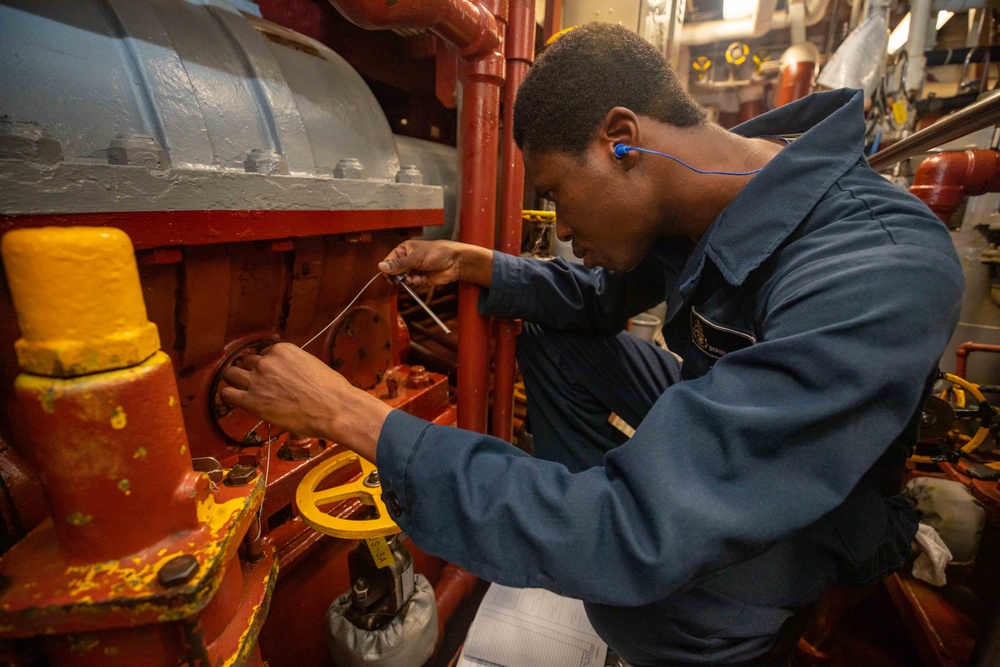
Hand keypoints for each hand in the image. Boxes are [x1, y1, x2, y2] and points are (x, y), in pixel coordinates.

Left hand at [220, 343, 390, 460]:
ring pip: (232, 374)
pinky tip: (236, 401)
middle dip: (251, 372)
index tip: (272, 376)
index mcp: (282, 350)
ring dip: (237, 382)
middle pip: (247, 362)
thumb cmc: (331, 389)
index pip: (264, 354)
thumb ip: (293, 366)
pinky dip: (230, 396)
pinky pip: (228, 394)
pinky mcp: (252, 400)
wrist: (334, 407)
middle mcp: (266, 361)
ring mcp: (257, 380)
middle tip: (259, 385)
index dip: (267, 366)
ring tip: (243, 392)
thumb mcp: (311, 365)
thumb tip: (288, 377)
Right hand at [378, 240, 492, 287]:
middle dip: (399, 277)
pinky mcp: (421, 279)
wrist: (455, 261)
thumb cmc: (438, 252)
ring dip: (408, 282)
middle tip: (405, 278)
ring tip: (415, 278)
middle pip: (395, 273)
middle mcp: (408, 260)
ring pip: (404, 281)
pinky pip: (413, 285)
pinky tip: (421, 280)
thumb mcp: (415, 258)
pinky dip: (416, 284)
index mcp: (404, 250)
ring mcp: (415, 270)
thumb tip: (381, 267)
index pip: (389, 262)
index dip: (388, 270)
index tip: (390, 277)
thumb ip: (398, 264)